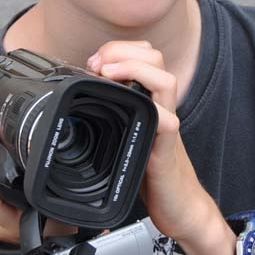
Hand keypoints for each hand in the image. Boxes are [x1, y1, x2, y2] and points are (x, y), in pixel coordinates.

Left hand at [87, 41, 225, 252]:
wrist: (178, 205)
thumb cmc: (147, 170)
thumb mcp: (123, 134)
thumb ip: (110, 114)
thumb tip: (76, 99)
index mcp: (149, 99)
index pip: (143, 54)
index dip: (118, 49)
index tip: (94, 62)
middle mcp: (161, 106)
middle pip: (156, 58)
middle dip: (123, 51)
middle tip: (98, 65)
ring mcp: (166, 124)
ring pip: (166, 81)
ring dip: (136, 69)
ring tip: (109, 73)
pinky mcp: (166, 149)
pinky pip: (167, 122)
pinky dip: (152, 112)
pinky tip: (133, 111)